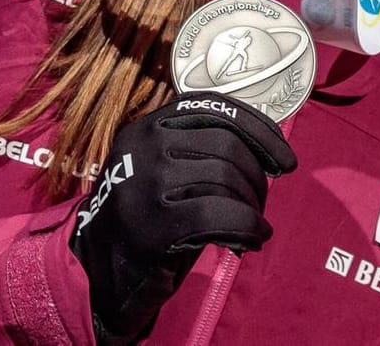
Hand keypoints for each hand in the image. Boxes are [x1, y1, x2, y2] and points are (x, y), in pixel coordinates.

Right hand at [71, 92, 297, 343]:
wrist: (95, 271)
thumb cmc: (146, 217)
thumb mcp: (166, 167)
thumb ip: (203, 147)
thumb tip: (269, 146)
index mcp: (148, 126)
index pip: (215, 108)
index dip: (259, 129)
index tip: (284, 158)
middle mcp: (145, 146)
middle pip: (227, 145)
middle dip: (257, 174)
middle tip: (261, 200)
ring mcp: (147, 183)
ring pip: (226, 179)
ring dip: (253, 204)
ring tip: (254, 223)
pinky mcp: (155, 224)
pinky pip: (222, 216)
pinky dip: (248, 228)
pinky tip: (253, 239)